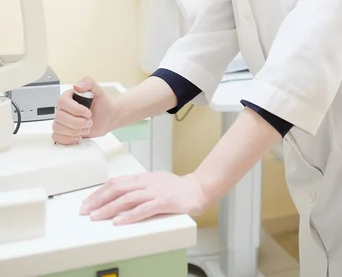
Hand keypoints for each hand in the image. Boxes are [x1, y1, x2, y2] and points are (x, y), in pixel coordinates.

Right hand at [52, 77, 116, 144]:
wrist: (107, 117)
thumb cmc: (102, 104)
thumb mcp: (98, 91)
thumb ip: (88, 83)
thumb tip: (76, 86)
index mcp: (68, 97)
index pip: (62, 102)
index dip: (75, 109)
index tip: (88, 113)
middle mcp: (63, 108)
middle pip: (60, 117)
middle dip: (77, 122)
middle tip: (90, 122)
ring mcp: (62, 121)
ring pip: (58, 128)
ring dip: (74, 131)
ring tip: (86, 128)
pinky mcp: (63, 132)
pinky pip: (56, 137)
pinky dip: (68, 139)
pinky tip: (79, 136)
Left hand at [80, 171, 207, 224]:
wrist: (197, 188)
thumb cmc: (176, 188)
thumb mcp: (153, 182)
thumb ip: (138, 187)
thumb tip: (119, 194)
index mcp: (142, 178)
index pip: (115, 182)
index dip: (99, 192)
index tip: (87, 202)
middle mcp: (146, 183)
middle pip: (117, 189)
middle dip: (98, 200)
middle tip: (85, 210)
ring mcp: (155, 192)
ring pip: (127, 199)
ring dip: (109, 208)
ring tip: (97, 216)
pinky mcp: (164, 202)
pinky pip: (144, 209)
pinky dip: (130, 216)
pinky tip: (119, 221)